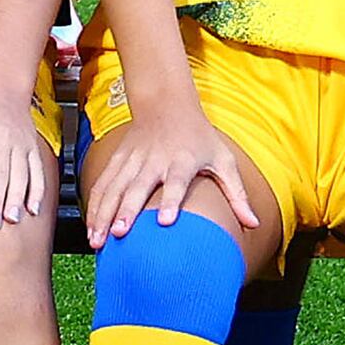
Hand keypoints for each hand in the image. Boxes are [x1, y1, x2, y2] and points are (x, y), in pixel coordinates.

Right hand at [81, 103, 262, 242]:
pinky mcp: (118, 161)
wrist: (166, 103)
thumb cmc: (199, 136)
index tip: (165, 221)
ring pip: (114, 188)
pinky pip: (102, 185)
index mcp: (182, 159)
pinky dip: (94, 206)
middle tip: (119, 235)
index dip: (171, 200)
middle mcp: (154, 160)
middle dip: (127, 211)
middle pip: (137, 187)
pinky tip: (90, 228)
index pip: (176, 181)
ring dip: (103, 214)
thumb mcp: (222, 159)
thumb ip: (237, 193)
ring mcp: (132, 160)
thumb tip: (254, 224)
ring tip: (97, 240)